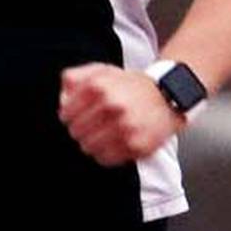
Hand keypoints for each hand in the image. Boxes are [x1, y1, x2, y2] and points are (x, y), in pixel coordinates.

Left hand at [59, 64, 182, 166]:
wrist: (168, 95)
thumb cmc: (131, 85)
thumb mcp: (102, 70)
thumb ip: (75, 78)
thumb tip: (62, 100)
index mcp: (98, 86)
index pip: (66, 114)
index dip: (70, 117)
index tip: (79, 116)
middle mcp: (111, 106)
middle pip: (76, 132)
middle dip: (81, 130)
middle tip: (94, 126)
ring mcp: (124, 127)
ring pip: (88, 148)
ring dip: (93, 143)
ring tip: (105, 134)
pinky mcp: (135, 145)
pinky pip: (105, 159)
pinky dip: (106, 154)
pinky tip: (115, 142)